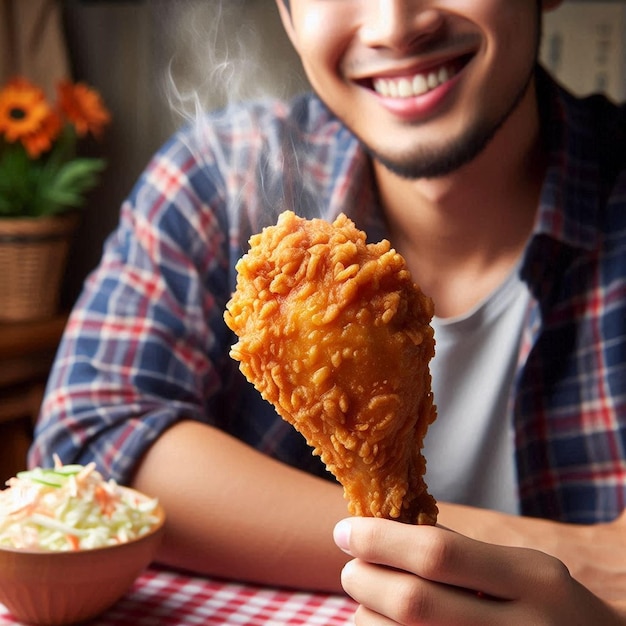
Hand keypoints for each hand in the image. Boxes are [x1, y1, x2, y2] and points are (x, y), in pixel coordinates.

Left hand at [333, 517, 624, 624]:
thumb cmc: (549, 608)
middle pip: (413, 604)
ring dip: (367, 618)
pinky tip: (382, 625)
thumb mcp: (524, 568)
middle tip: (350, 567)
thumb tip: (387, 531)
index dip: (381, 540)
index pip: (438, 553)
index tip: (346, 530)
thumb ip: (464, 552)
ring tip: (367, 602)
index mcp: (531, 580)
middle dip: (365, 579)